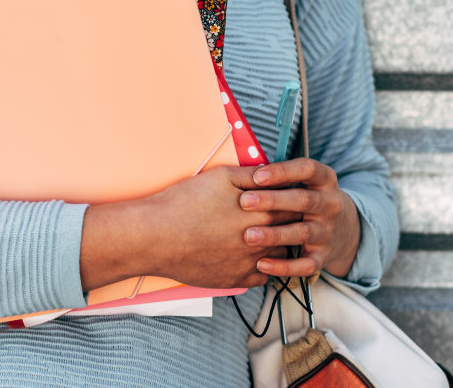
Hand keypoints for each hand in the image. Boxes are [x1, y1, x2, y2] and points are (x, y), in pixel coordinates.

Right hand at [101, 166, 301, 289]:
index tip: (295, 197)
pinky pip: (262, 277)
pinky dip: (265, 268)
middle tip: (293, 217)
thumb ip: (252, 175)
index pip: (292, 206)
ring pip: (279, 256)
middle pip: (289, 231)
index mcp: (260, 212)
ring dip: (280, 246)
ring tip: (277, 237)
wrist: (156, 236)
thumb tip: (272, 173)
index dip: (294, 200)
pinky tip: (259, 258)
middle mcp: (260, 239)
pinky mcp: (234, 278)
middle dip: (292, 223)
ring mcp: (248, 262)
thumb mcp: (220, 177)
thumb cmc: (185, 202)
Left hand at [236, 158, 361, 278]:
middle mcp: (330, 205)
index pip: (307, 169)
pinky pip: (305, 265)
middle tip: (244, 202)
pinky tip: (261, 263)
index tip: (256, 176)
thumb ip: (281, 177)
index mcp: (325, 180)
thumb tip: (244, 172)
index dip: (282, 172)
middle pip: (303, 200)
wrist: (343, 228)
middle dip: (272, 201)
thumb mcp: (305, 181)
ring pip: (302, 233)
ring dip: (274, 234)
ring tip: (248, 235)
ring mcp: (327, 232)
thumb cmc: (308, 198)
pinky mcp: (323, 257)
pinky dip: (283, 266)